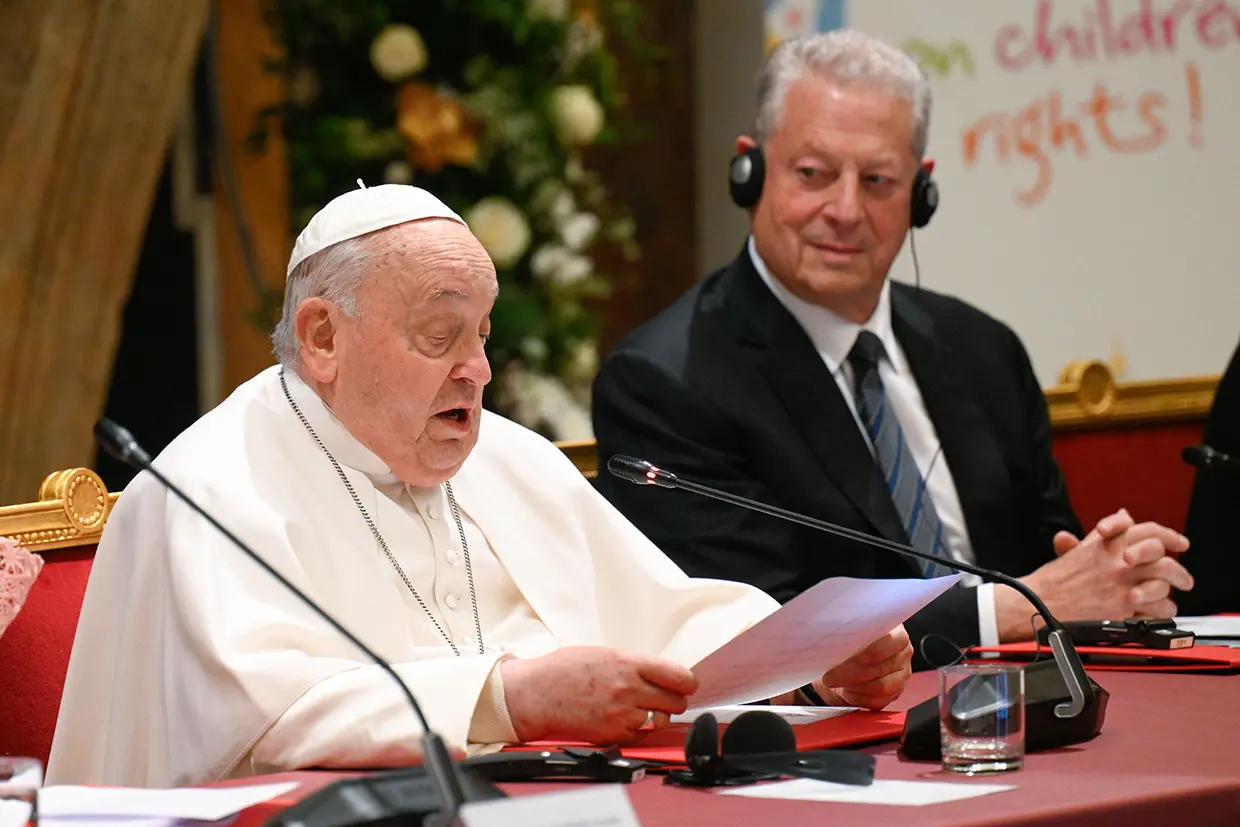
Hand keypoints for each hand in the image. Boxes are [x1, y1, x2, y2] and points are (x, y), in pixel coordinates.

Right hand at [500, 646, 697, 744]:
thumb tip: (658, 672)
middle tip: (663, 697)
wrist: (537, 694)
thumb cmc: (564, 670)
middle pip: (676, 701)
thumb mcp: (604, 653)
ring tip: (641, 709)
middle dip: (673, 700)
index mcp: (628, 663)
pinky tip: (626, 720)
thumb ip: (633, 663)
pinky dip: (639, 730)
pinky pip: (641, 736)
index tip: (686, 684)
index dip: (687, 682)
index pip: (679, 676)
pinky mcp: (613, 734)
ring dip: (656, 716)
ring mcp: (622, 714)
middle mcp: (629, 689)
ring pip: (660, 721)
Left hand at [810, 626, 912, 710]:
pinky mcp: (896, 692)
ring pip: (880, 687)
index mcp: (896, 631)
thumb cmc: (851, 641)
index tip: (849, 656)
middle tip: (829, 676)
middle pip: (880, 667)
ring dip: (853, 687)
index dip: (871, 651)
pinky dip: (858, 698)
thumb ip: (849, 631)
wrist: (851, 658)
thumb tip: (832, 636)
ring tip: (836, 682)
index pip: (892, 641)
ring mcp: (902, 673)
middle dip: (851, 674)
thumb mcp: (850, 630)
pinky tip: (846, 692)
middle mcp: (903, 652)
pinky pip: (878, 701)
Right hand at [997, 509, 1192, 639]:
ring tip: (1173, 596)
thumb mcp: (1077, 549)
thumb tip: (1124, 517)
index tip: (1178, 543)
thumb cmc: (1053, 580)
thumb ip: (1104, 535)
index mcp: (1105, 543)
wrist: (1037, 602)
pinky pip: (1156, 608)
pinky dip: (1162, 610)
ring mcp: (1121, 584)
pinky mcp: (1122, 608)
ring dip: (1172, 588)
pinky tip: (1158, 611)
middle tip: (1184, 578)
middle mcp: (1116, 560)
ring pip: (1163, 580)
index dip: (1168, 535)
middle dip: (1177, 567)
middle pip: (1161, 555)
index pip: (1146, 529)